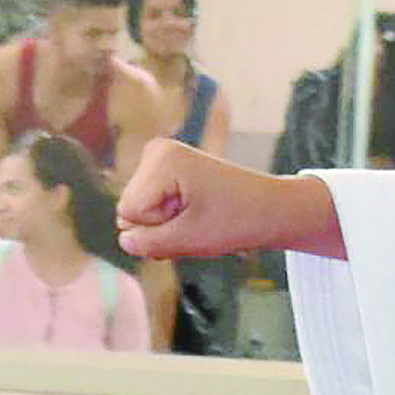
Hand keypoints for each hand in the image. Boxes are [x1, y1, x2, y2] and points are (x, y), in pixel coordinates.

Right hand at [117, 140, 343, 260]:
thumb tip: (124, 242)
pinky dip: (168, 217)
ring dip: (164, 224)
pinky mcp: (166, 168)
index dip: (156, 229)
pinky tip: (193, 214)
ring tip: (196, 219)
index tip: (189, 223)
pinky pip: (148, 204)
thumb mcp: (190, 239)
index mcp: (161, 160)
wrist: (270, 207)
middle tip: (193, 224)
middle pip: (130, 209)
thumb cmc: (236, 220)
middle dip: (158, 226)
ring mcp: (161, 158)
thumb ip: (150, 243)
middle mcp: (156, 151)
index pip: (128, 213)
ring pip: (138, 210)